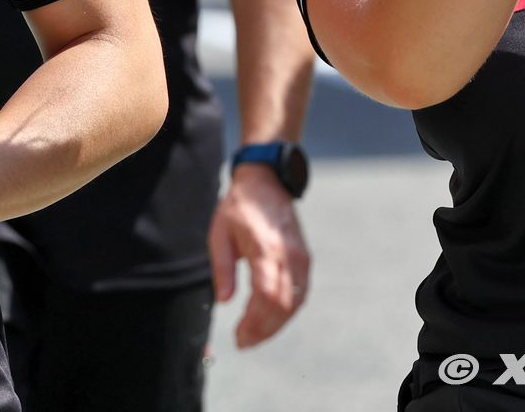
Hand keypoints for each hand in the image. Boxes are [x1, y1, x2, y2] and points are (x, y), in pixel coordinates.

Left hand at [208, 165, 309, 347]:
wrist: (266, 182)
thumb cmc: (239, 207)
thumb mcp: (219, 234)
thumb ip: (222, 268)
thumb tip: (224, 300)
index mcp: (265, 248)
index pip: (266, 297)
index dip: (254, 323)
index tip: (238, 336)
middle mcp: (288, 255)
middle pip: (283, 305)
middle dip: (264, 330)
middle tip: (244, 342)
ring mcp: (300, 257)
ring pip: (295, 302)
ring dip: (277, 325)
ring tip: (256, 335)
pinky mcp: (305, 258)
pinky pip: (301, 292)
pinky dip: (288, 311)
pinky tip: (271, 319)